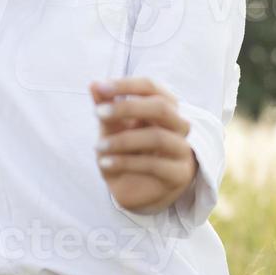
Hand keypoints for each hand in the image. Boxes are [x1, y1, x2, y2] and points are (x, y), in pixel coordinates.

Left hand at [89, 76, 198, 214]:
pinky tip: (105, 163)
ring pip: (158, 137)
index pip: (151, 87)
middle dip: (127, 107)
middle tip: (98, 112)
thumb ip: (106, 107)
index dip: (127, 85)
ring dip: (123, 140)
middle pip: (162, 107)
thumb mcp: (111, 129)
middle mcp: (178, 125)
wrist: (134, 190)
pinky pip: (154, 165)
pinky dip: (125, 162)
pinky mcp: (179, 174)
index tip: (100, 88)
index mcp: (164, 108)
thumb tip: (93, 84)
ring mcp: (182, 150)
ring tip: (98, 146)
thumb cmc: (125, 152)